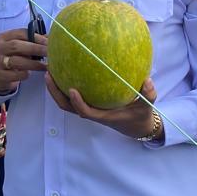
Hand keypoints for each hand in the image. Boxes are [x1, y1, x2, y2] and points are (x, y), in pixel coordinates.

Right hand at [0, 29, 46, 91]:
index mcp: (3, 37)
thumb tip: (52, 38)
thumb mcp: (19, 47)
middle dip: (36, 49)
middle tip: (50, 53)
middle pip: (17, 46)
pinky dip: (26, 74)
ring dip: (34, 63)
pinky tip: (32, 74)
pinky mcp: (0, 75)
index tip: (50, 42)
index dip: (36, 37)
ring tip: (47, 66)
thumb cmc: (12, 57)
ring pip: (17, 61)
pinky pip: (16, 75)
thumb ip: (32, 42)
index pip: (21, 33)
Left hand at [45, 75, 161, 139]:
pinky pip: (70, 97)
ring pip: (65, 102)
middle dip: (55, 93)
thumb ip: (148, 95)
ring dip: (55, 89)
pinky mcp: (88, 104)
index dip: (77, 103)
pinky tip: (61, 69)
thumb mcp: (146, 106)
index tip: (72, 89)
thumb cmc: (139, 115)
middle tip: (49, 74)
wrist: (136, 126)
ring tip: (49, 70)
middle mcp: (92, 112)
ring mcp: (88, 109)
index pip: (86, 111)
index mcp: (103, 116)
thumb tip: (147, 81)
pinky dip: (62, 86)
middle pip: (67, 106)